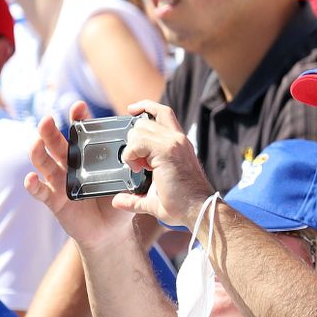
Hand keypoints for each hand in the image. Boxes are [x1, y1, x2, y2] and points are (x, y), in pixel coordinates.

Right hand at [25, 103, 140, 248]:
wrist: (111, 233)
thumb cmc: (118, 203)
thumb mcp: (127, 182)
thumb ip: (134, 168)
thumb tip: (146, 151)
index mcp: (86, 156)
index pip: (79, 133)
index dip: (78, 119)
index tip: (79, 107)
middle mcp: (69, 164)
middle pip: (56, 143)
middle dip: (50, 130)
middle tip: (48, 118)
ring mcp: (59, 181)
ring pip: (44, 163)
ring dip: (38, 151)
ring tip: (36, 141)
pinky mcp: (54, 200)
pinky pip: (41, 192)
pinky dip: (33, 185)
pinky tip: (30, 178)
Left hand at [112, 100, 216, 228]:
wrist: (199, 209)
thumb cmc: (183, 205)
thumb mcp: (155, 198)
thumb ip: (135, 198)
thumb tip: (117, 201)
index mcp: (178, 143)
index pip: (162, 112)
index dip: (145, 106)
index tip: (132, 111)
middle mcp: (177, 139)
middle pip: (144, 121)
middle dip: (133, 140)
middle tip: (138, 163)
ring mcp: (173, 142)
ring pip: (139, 129)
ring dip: (132, 149)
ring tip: (139, 168)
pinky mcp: (167, 150)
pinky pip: (138, 142)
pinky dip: (131, 155)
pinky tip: (138, 169)